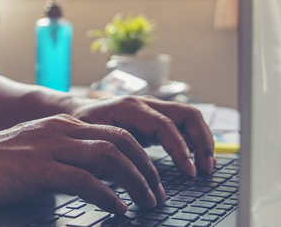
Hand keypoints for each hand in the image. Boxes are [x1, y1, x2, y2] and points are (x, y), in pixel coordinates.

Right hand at [0, 114, 165, 213]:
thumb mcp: (33, 154)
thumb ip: (61, 160)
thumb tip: (90, 181)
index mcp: (61, 125)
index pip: (114, 132)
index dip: (140, 155)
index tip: (152, 178)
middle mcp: (60, 130)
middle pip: (119, 140)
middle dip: (146, 168)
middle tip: (158, 193)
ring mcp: (49, 147)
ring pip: (109, 156)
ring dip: (136, 181)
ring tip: (147, 203)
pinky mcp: (38, 169)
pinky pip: (84, 180)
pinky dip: (108, 195)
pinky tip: (119, 209)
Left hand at [66, 96, 214, 176]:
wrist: (74, 111)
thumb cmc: (80, 124)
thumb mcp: (91, 137)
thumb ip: (110, 151)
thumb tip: (127, 176)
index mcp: (130, 107)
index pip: (165, 125)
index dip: (180, 149)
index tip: (189, 171)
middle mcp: (146, 104)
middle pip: (187, 115)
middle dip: (202, 141)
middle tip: (205, 169)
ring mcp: (154, 109)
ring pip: (189, 118)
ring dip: (202, 141)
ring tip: (207, 167)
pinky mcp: (156, 119)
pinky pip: (183, 126)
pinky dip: (194, 141)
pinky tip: (198, 161)